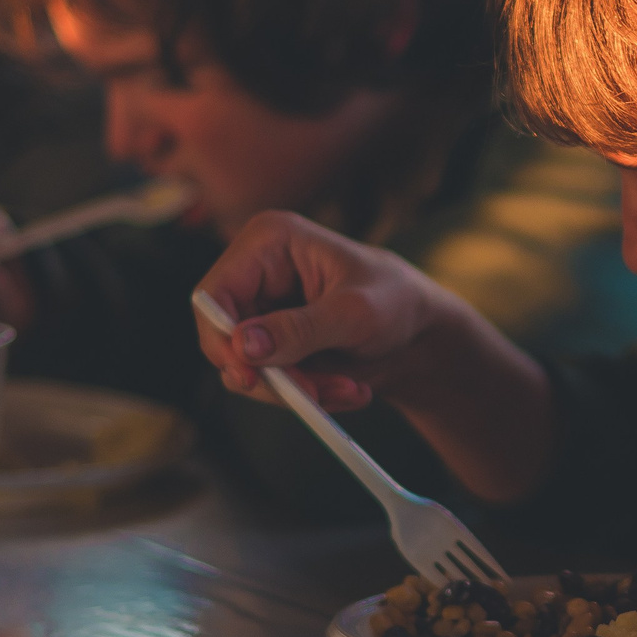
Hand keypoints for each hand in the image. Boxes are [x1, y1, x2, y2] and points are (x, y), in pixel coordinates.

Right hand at [194, 210, 558, 502]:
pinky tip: (344, 390)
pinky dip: (303, 395)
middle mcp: (257, 272)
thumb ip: (300, 329)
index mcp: (269, 241)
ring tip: (348, 391)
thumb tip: (244, 346)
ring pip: (244, 367)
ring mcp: (262, 310)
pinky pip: (266, 381)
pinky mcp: (272, 343)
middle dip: (270, 374)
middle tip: (312, 396)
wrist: (422, 334)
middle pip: (223, 337)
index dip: (222, 337)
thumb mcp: (354, 315)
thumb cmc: (397, 302)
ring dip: (293, 390)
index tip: (251, 375)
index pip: (214, 293)